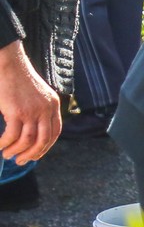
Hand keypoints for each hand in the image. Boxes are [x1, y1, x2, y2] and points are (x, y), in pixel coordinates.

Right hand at [0, 41, 61, 164]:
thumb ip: (39, 111)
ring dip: (16, 151)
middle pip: (43, 140)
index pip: (55, 132)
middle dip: (32, 154)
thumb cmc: (19, 81)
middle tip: (20, 161)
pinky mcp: (17, 112)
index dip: (46, 147)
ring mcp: (32, 111)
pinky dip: (5, 144)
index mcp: (53, 105)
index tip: (35, 155)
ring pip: (27, 140)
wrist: (10, 65)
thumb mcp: (37, 96)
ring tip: (7, 154)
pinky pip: (11, 135)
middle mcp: (46, 109)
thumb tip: (34, 133)